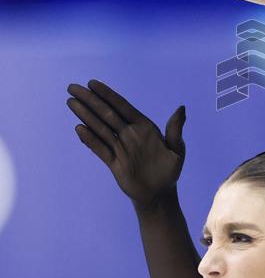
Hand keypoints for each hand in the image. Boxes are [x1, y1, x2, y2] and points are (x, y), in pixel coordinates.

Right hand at [66, 79, 185, 208]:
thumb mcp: (177, 150)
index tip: (92, 83)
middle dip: (90, 100)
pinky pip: (99, 149)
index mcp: (144, 127)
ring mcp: (120, 147)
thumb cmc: (170, 170)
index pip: (123, 106)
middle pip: (106, 113)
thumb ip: (175, 129)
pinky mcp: (113, 162)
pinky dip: (89, 140)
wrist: (159, 193)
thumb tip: (181, 108)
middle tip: (72, 87)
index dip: (108, 95)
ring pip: (99, 128)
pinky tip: (79, 129)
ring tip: (71, 102)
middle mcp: (129, 134)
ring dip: (85, 115)